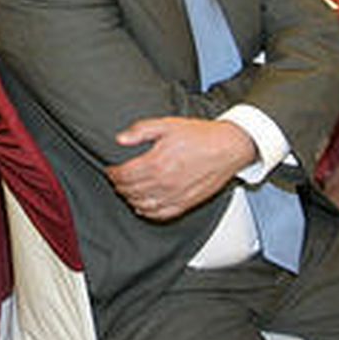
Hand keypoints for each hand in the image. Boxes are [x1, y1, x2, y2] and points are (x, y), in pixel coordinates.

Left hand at [107, 117, 256, 221]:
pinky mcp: (186, 203)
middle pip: (130, 191)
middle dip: (119, 186)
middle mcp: (164, 183)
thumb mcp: (167, 125)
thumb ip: (141, 131)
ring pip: (142, 205)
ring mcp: (175, 195)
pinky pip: (160, 215)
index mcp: (156, 162)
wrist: (228, 147)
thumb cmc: (200, 135)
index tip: (110, 170)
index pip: (124, 175)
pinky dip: (147, 212)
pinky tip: (142, 206)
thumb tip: (120, 139)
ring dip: (130, 199)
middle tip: (116, 180)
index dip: (113, 174)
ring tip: (127, 191)